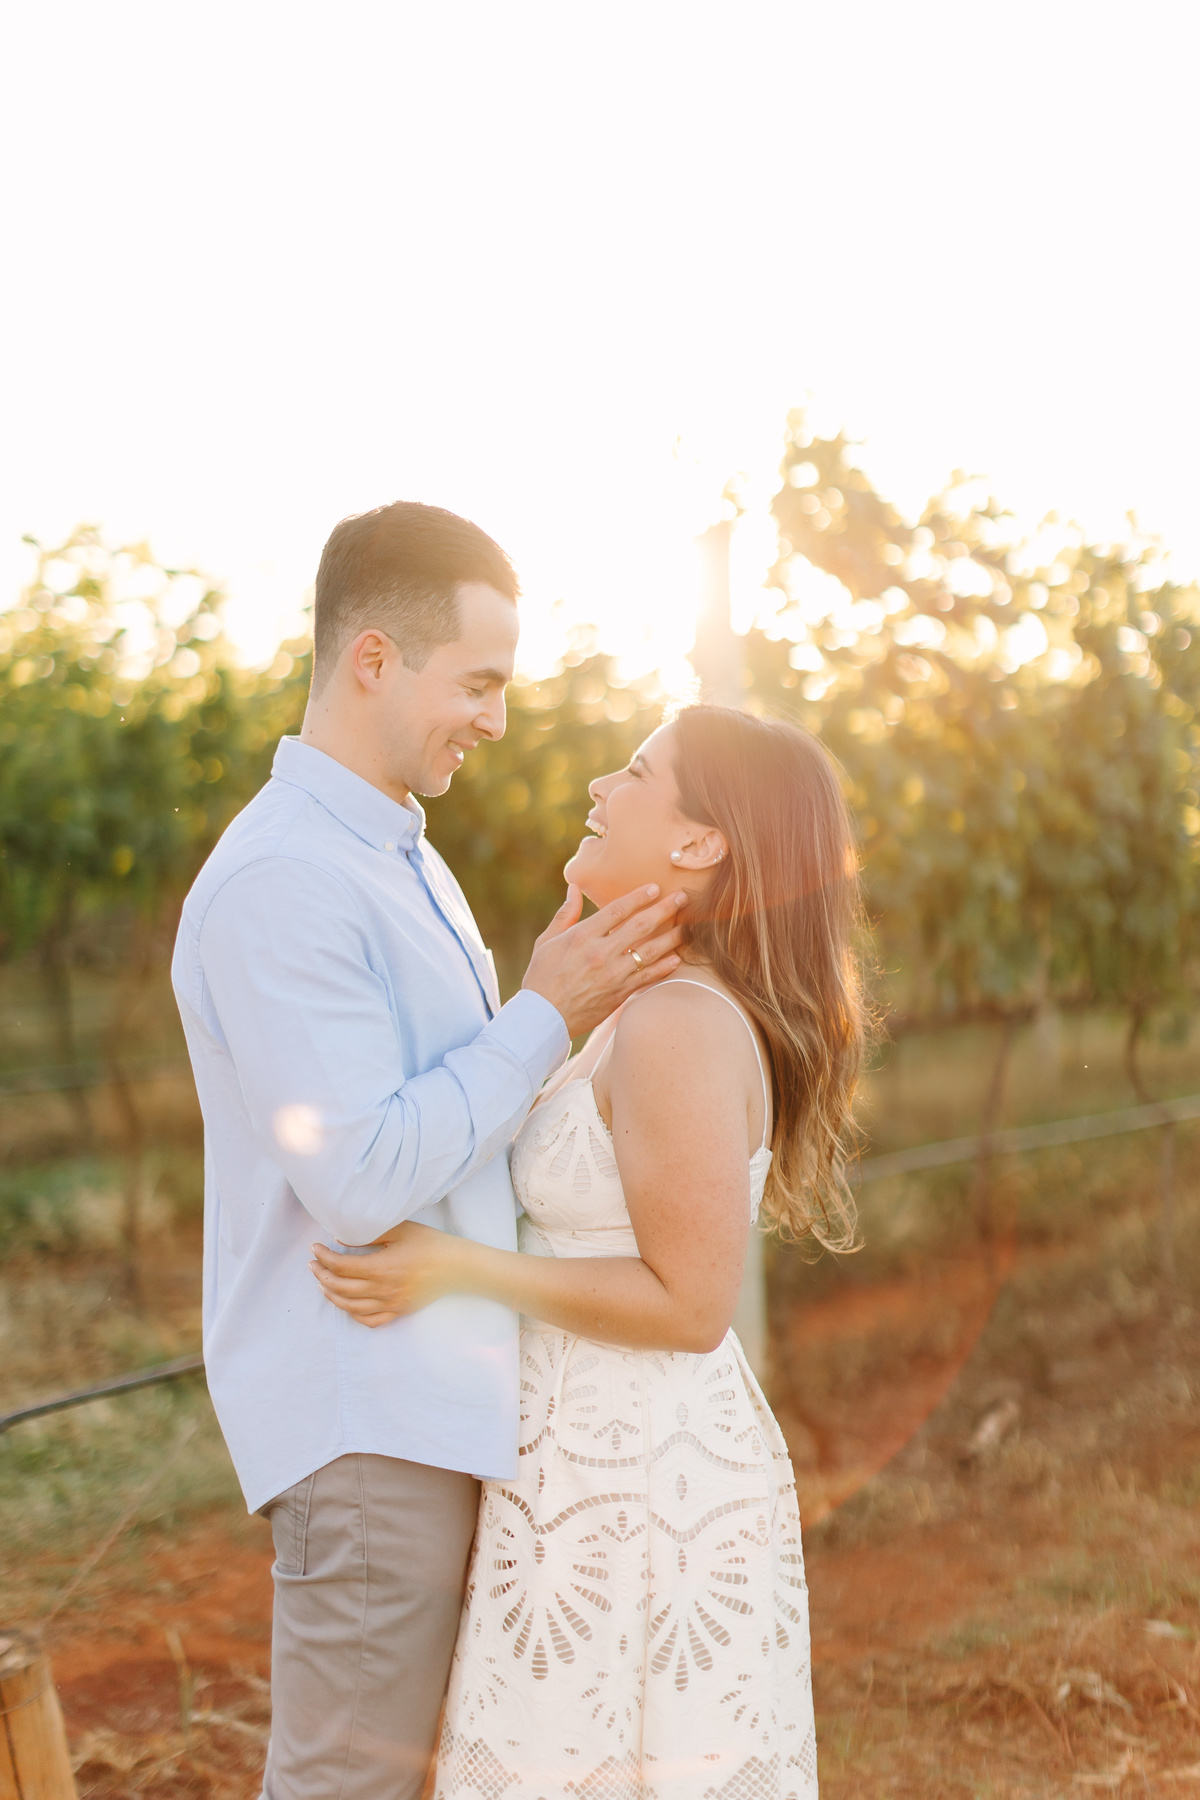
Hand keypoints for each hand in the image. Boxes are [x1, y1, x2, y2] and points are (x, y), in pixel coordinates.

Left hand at [310, 1224, 458, 1327]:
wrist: (457, 1266)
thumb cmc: (430, 1243)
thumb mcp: (400, 1230)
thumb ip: (369, 1234)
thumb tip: (341, 1239)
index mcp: (381, 1267)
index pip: (340, 1266)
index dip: (323, 1257)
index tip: (315, 1248)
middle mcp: (382, 1289)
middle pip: (340, 1287)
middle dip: (321, 1275)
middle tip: (314, 1264)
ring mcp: (390, 1304)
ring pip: (350, 1307)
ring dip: (331, 1295)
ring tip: (323, 1283)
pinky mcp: (399, 1311)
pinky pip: (369, 1321)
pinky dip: (353, 1314)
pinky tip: (346, 1303)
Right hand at [521, 884, 686, 1037]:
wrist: (543, 1018)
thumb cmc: (541, 977)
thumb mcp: (546, 942)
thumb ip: (565, 914)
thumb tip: (574, 888)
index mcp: (582, 936)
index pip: (617, 910)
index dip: (638, 896)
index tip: (655, 887)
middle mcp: (601, 952)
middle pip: (640, 926)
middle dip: (664, 910)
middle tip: (682, 899)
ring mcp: (613, 974)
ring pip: (649, 951)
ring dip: (670, 937)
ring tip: (686, 927)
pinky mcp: (620, 993)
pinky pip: (647, 977)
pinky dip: (664, 967)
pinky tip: (677, 958)